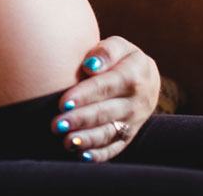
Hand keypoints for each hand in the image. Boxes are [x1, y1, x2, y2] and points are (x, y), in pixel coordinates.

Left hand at [50, 36, 159, 162]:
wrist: (146, 79)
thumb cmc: (122, 59)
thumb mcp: (119, 46)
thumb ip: (106, 51)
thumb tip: (89, 65)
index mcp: (134, 75)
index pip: (106, 86)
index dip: (84, 95)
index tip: (63, 103)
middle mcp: (136, 102)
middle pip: (106, 112)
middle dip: (80, 120)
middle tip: (57, 125)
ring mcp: (134, 121)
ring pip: (110, 133)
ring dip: (87, 139)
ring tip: (66, 142)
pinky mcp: (129, 135)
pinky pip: (115, 147)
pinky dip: (100, 154)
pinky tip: (82, 156)